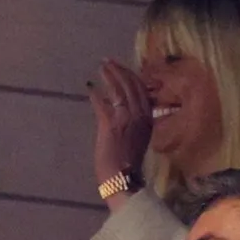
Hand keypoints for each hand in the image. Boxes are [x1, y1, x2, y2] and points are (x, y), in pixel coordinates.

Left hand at [87, 59, 152, 189]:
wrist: (123, 178)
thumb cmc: (129, 162)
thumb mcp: (140, 138)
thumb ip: (135, 122)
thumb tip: (124, 108)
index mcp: (148, 119)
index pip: (142, 90)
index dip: (132, 76)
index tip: (122, 67)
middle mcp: (139, 116)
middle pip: (131, 86)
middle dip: (119, 71)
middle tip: (108, 61)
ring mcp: (125, 119)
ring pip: (119, 91)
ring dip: (109, 77)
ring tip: (101, 67)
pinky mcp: (110, 125)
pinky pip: (102, 104)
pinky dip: (95, 94)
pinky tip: (90, 87)